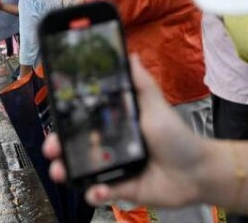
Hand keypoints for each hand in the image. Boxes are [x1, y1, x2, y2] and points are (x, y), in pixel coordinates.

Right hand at [43, 56, 207, 207]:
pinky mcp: (121, 189)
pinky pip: (101, 192)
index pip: (86, 118)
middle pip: (77, 145)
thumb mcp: (156, 105)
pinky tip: (98, 189)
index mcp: (117, 122)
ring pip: (82, 169)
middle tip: (51, 148)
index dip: (68, 119)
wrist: (196, 173)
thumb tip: (131, 54)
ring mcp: (115, 167)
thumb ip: (141, 82)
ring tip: (61, 171)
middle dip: (59, 147)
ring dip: (67, 171)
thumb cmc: (177, 137)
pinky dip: (95, 192)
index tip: (55, 118)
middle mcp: (112, 144)